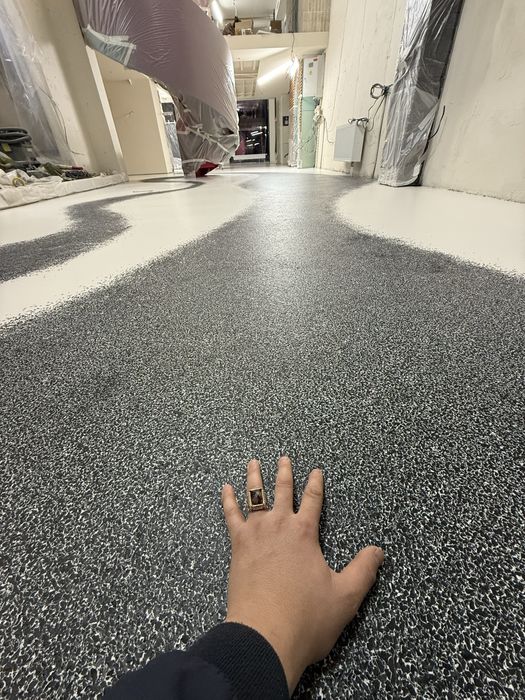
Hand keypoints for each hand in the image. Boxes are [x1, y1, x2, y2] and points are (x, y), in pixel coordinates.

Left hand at [221, 457, 383, 694]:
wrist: (263, 637)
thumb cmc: (306, 618)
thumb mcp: (345, 596)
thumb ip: (363, 570)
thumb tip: (379, 550)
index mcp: (305, 534)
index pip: (313, 501)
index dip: (316, 484)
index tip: (316, 470)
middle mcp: (279, 527)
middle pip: (282, 491)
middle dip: (285, 473)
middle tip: (284, 457)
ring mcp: (255, 535)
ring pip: (254, 497)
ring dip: (254, 478)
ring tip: (253, 462)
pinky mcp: (237, 548)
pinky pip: (231, 517)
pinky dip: (227, 501)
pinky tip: (225, 489)